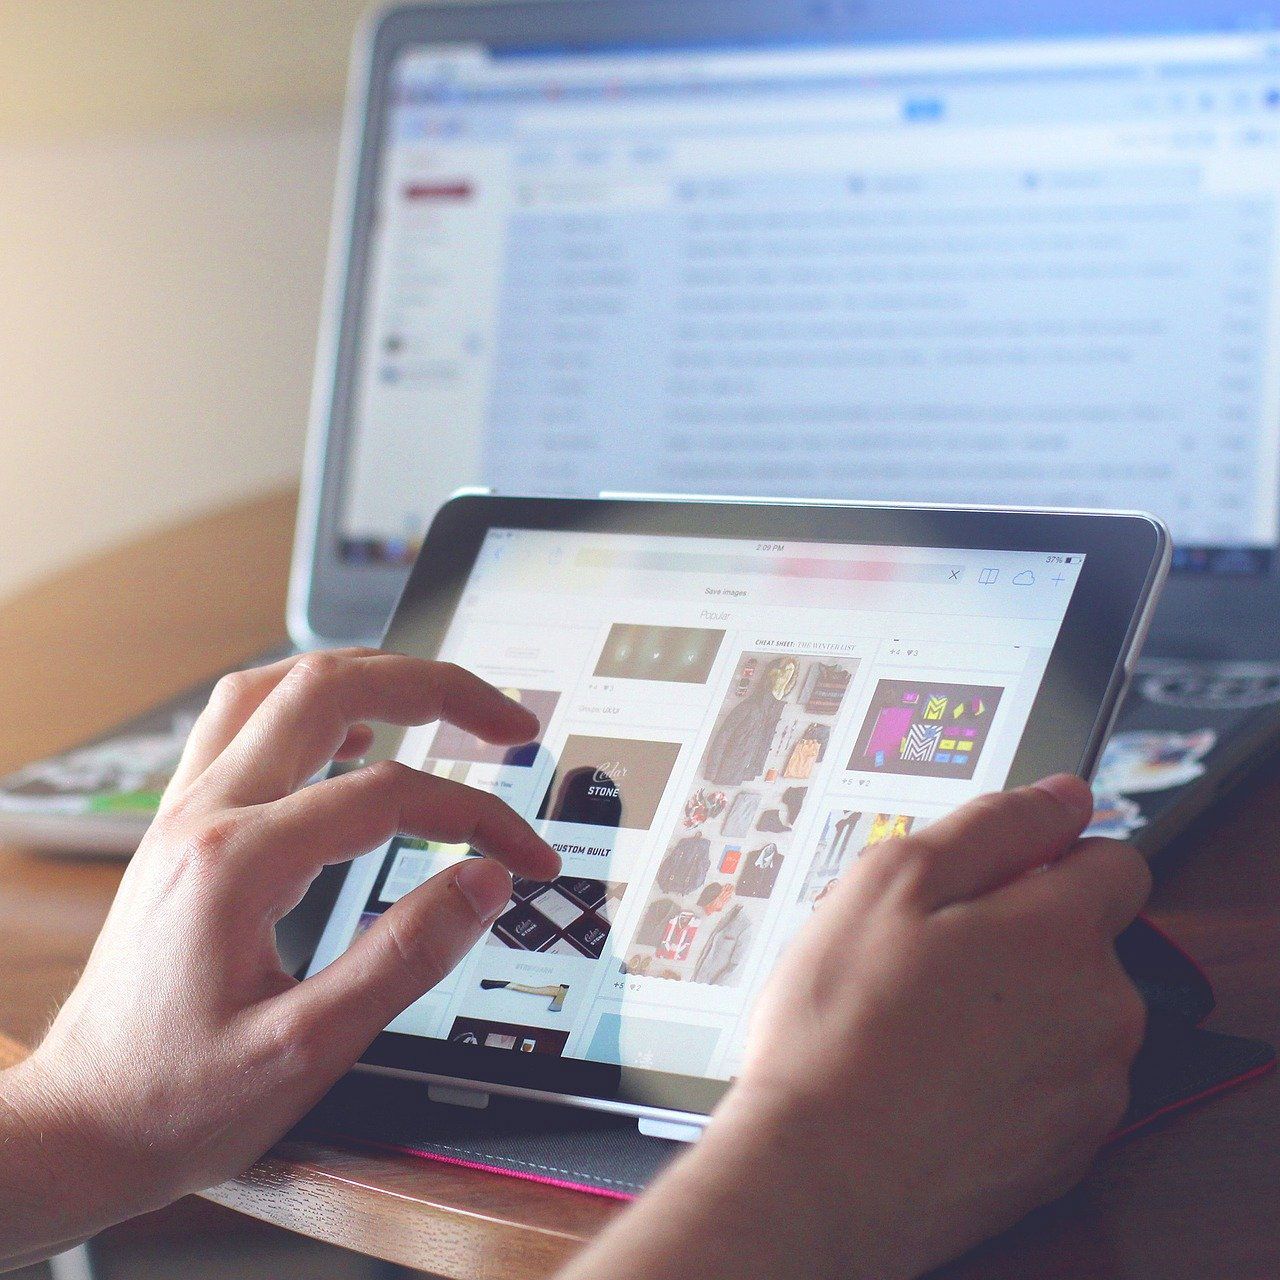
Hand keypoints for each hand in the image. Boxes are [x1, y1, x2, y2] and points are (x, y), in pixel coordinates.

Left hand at [0, 650, 558, 1261]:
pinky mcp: (184, 829)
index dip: (476, 815)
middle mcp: (206, 815)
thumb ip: (405, 956)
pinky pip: (245, 723)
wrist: (79, 1126)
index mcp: (238, 862)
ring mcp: (187, 813)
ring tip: (438, 699)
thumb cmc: (176, 1098)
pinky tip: (354, 734)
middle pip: (328, 688)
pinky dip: (313, 706)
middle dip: (435, 687)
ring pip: (279, 686)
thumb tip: (484, 884)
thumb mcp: (307, 1049)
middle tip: (506, 722)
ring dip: (370, 677)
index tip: (525, 853)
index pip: (388, 795)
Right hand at [563, 776, 1149, 1279]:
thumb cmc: (843, 1026)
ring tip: (922, 1017)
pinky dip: (1013, 1068)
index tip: (986, 880)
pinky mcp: (1069, 1149)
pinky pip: (1056, 1078)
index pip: (1113, 858)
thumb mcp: (891, 882)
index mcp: (1064, 931)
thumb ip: (992, 826)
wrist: (824, 1173)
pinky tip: (939, 1072)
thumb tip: (1063, 796)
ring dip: (1017, 1001)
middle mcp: (1103, 1009)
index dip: (1046, 856)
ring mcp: (1091, 1086)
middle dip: (1023, 930)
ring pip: (1070, 1010)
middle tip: (927, 952)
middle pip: (1087, 937)